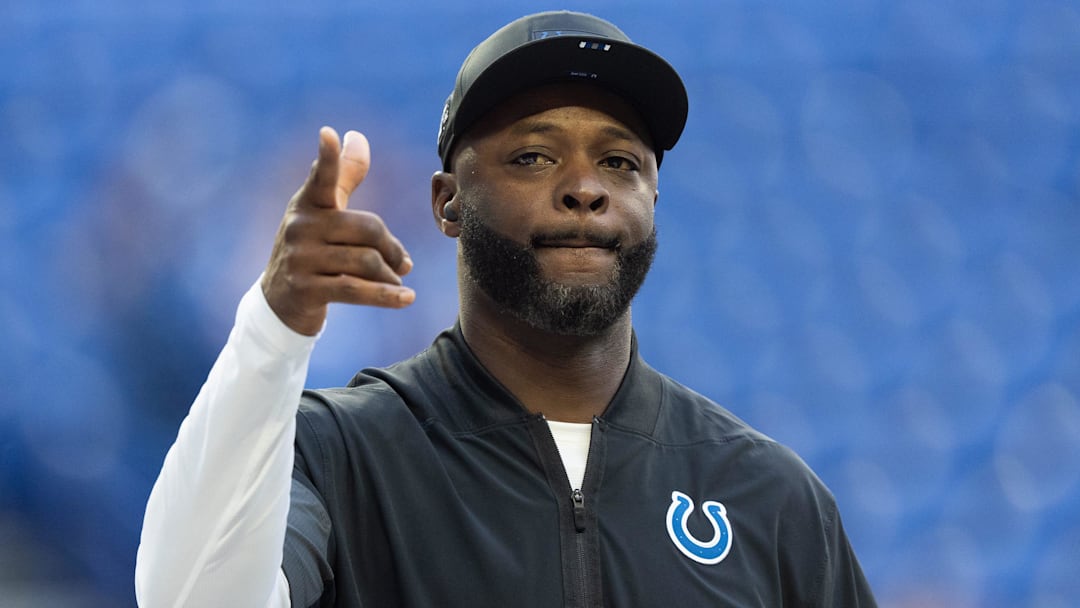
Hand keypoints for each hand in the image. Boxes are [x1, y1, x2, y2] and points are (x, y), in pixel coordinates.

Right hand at [261, 126, 414, 335]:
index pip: (320, 177)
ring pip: (366, 261)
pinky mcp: (305, 290)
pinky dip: (386, 296)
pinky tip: (408, 298)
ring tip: (398, 282)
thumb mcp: (323, 213)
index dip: (326, 158)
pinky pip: (356, 290)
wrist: (279, 301)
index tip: (327, 134)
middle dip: (392, 248)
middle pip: (368, 228)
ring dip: (390, 275)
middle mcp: (299, 227)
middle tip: (403, 263)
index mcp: (308, 204)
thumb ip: (343, 177)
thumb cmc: (312, 249)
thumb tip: (356, 136)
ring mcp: (300, 259)